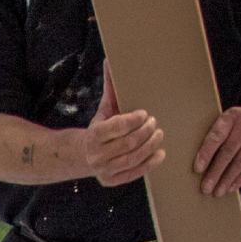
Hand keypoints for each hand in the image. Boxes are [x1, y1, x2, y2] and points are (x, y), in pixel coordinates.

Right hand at [83, 65, 164, 188]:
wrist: (80, 156)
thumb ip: (110, 87)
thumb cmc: (98, 129)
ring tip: (158, 134)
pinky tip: (159, 153)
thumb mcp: (103, 109)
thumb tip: (110, 60)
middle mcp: (97, 155)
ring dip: (150, 145)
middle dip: (145, 132)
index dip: (133, 120)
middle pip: (128, 143)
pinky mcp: (112, 180)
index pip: (117, 127)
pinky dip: (149, 164)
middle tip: (154, 122)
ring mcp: (105, 170)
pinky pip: (134, 173)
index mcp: (94, 135)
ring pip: (133, 158)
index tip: (144, 113)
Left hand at [193, 104, 240, 195]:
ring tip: (217, 192)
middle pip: (228, 151)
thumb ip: (219, 137)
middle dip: (215, 172)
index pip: (217, 135)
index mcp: (232, 116)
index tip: (198, 168)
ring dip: (227, 179)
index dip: (206, 152)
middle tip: (206, 187)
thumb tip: (201, 166)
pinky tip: (231, 187)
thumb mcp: (232, 124)